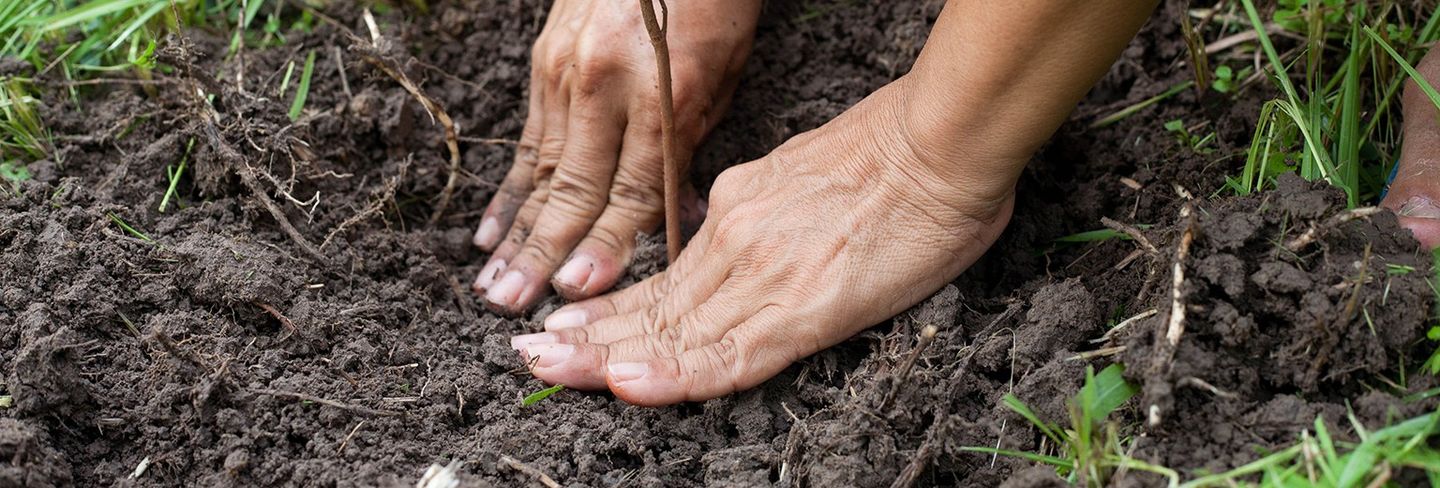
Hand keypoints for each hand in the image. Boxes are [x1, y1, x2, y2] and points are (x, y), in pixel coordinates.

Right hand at [473, 0, 760, 313]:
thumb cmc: (713, 0)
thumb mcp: (725, 72)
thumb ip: (691, 146)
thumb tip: (675, 223)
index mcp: (663, 91)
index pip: (635, 188)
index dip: (608, 244)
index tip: (582, 291)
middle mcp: (605, 84)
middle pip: (576, 187)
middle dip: (545, 253)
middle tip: (515, 306)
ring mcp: (566, 71)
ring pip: (541, 170)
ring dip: (516, 234)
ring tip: (492, 287)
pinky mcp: (543, 62)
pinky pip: (527, 140)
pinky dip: (508, 191)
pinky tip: (488, 233)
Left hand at [508, 80, 1017, 404]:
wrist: (940, 148)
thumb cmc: (891, 162)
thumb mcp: (798, 177)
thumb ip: (761, 212)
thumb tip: (739, 237)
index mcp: (738, 214)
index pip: (663, 282)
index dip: (610, 312)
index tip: (564, 329)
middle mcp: (736, 243)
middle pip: (652, 308)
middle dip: (585, 339)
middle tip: (530, 358)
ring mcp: (762, 273)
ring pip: (673, 332)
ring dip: (607, 359)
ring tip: (551, 372)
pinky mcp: (800, 304)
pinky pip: (728, 354)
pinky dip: (676, 374)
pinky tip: (631, 385)